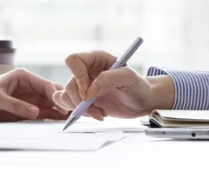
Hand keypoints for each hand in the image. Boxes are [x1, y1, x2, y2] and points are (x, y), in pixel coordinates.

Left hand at [0, 69, 68, 121]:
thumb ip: (15, 105)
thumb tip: (35, 112)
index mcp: (23, 77)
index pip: (44, 85)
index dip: (56, 95)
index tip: (64, 105)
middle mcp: (30, 85)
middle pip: (51, 92)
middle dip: (62, 101)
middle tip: (74, 112)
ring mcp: (31, 97)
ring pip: (51, 102)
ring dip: (61, 109)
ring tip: (72, 118)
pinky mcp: (30, 107)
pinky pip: (45, 111)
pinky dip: (54, 115)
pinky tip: (63, 120)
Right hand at [53, 50, 174, 120]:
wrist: (143, 101)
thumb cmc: (138, 86)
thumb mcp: (129, 78)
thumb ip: (108, 79)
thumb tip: (89, 92)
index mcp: (96, 59)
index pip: (73, 60)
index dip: (77, 77)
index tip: (88, 92)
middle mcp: (86, 71)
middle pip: (69, 84)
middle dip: (81, 101)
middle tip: (97, 108)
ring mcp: (84, 86)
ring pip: (65, 96)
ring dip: (80, 109)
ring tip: (99, 113)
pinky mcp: (84, 100)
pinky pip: (69, 106)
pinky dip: (81, 114)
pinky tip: (97, 114)